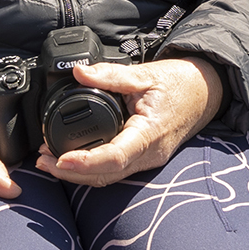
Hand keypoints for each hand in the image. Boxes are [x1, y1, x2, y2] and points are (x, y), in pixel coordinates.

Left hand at [39, 56, 224, 187]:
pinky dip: (92, 168)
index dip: (84, 162)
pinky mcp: (145, 158)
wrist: (206, 92)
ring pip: (109, 177)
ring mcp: (148, 160)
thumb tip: (79, 72)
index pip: (113, 158)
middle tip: (42, 160)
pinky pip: (116, 171)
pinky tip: (73, 160)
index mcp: (149, 134)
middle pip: (106, 175)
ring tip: (49, 161)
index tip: (59, 159)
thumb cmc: (181, 83)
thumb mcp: (145, 73)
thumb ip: (111, 74)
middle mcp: (149, 154)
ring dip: (78, 174)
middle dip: (71, 173)